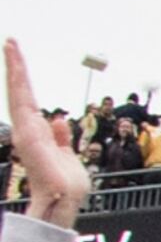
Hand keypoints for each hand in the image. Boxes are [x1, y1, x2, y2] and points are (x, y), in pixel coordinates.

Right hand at [4, 41, 90, 226]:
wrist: (65, 201)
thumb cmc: (67, 185)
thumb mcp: (68, 156)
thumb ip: (61, 138)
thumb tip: (58, 121)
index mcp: (38, 133)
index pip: (29, 101)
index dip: (24, 81)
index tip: (19, 60)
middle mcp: (29, 128)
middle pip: (21, 91)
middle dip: (15, 66)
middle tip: (11, 41)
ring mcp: (26, 129)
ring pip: (19, 91)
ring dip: (15, 67)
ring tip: (11, 43)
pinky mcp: (27, 132)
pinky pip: (22, 101)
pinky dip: (17, 81)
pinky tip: (14, 63)